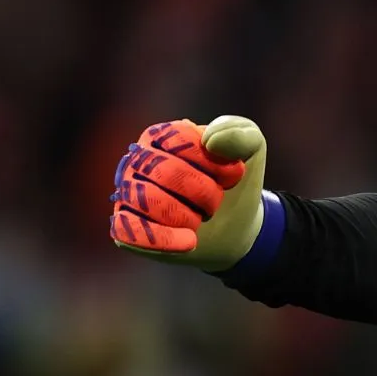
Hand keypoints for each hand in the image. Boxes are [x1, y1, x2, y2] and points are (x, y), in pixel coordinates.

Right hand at [110, 116, 268, 271]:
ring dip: (188, 215)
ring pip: (148, 200)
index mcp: (162, 136)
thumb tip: (210, 140)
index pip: (178, 139)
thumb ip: (242, 134)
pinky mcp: (125, 227)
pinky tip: (190, 241)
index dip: (212, 162)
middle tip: (216, 201)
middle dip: (203, 191)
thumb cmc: (233, 184)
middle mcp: (137, 161)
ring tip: (201, 219)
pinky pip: (132, 232)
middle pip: (165, 171)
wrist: (235, 226)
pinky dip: (167, 239)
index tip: (233, 176)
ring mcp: (127, 194)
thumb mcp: (251, 152)